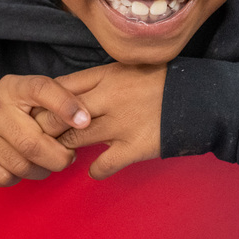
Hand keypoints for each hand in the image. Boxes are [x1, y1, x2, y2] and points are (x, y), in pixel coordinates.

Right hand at [0, 74, 90, 186]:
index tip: (85, 121)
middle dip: (59, 157)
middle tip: (69, 157)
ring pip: (21, 165)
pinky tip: (24, 165)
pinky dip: (20, 177)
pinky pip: (5, 178)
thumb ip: (56, 100)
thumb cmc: (14, 107)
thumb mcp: (31, 95)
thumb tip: (85, 120)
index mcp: (14, 86)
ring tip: (48, 162)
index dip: (65, 105)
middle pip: (33, 143)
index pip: (41, 89)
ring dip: (43, 170)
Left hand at [34, 63, 166, 179]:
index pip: (60, 88)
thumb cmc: (162, 81)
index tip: (40, 112)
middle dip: (46, 128)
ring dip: (65, 148)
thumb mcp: (128, 68)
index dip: (45, 102)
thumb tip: (65, 93)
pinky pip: (101, 166)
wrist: (199, 98)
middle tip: (43, 137)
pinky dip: (94, 170)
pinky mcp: (134, 147)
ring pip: (75, 139)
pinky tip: (95, 168)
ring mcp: (121, 124)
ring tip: (64, 152)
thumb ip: (99, 79)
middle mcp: (109, 97)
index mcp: (106, 75)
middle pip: (59, 115)